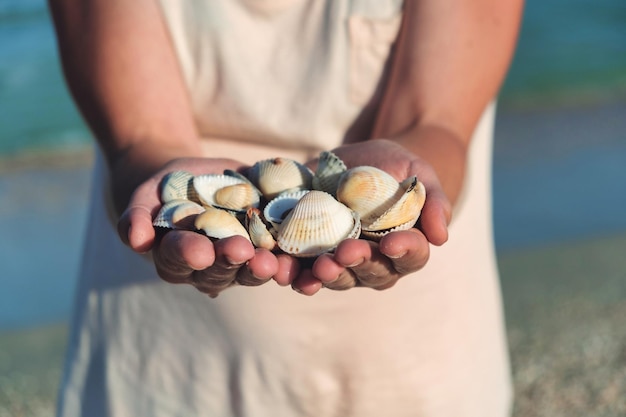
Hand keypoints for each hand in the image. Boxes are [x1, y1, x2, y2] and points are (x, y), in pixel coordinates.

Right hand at [116, 157, 287, 296]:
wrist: (194, 181)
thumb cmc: (162, 192)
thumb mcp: (144, 198)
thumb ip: (137, 217)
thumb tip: (135, 239)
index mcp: (174, 259)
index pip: (178, 258)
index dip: (189, 254)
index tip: (200, 250)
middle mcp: (207, 269)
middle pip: (217, 270)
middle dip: (229, 261)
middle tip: (241, 251)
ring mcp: (237, 263)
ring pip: (248, 271)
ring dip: (261, 268)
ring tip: (271, 261)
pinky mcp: (264, 250)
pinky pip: (276, 259)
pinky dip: (286, 259)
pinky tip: (296, 254)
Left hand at [290, 139, 450, 294]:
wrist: (358, 162)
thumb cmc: (396, 169)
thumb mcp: (419, 174)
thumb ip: (434, 200)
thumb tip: (441, 237)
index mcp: (406, 247)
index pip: (412, 256)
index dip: (404, 252)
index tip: (391, 243)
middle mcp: (377, 263)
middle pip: (372, 272)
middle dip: (357, 264)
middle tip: (344, 253)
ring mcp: (344, 263)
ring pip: (338, 277)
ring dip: (325, 276)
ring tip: (316, 267)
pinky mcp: (314, 256)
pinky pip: (305, 271)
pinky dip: (295, 273)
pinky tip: (284, 270)